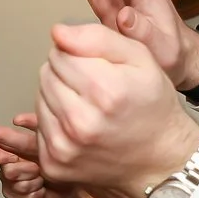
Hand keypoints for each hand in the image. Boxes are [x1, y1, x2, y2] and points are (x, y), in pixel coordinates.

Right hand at [0, 113, 80, 197]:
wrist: (70, 186)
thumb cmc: (59, 161)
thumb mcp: (48, 139)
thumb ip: (33, 125)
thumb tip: (17, 119)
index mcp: (10, 150)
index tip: (5, 150)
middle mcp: (8, 166)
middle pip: (6, 169)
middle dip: (25, 169)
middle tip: (37, 168)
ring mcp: (11, 184)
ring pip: (16, 185)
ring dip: (34, 182)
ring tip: (43, 179)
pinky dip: (37, 194)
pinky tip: (42, 190)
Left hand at [36, 20, 198, 197]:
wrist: (159, 161)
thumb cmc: (152, 108)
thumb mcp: (141, 58)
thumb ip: (97, 37)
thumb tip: (58, 33)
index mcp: (105, 90)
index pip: (60, 52)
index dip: (76, 54)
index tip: (95, 67)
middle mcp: (81, 122)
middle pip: (46, 74)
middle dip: (65, 74)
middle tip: (93, 88)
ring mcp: (64, 147)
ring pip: (39, 98)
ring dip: (58, 97)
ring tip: (87, 106)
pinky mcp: (53, 164)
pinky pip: (39, 127)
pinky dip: (55, 122)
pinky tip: (79, 126)